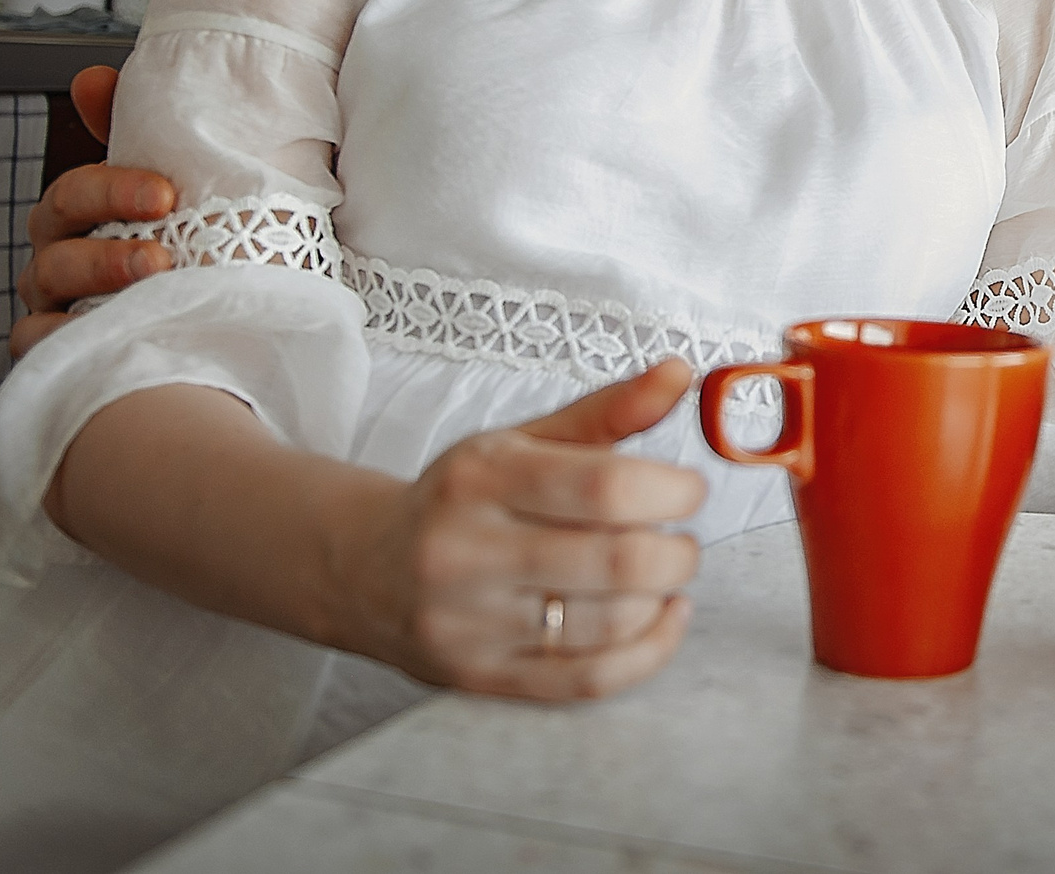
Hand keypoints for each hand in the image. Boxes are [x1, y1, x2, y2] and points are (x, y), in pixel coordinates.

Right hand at [14, 66, 176, 357]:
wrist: (229, 324)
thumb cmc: (198, 247)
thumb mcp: (182, 188)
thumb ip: (147, 134)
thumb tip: (93, 78)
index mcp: (86, 214)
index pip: (77, 190)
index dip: (112, 187)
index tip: (166, 193)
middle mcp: (63, 256)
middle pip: (55, 236)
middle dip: (107, 237)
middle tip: (163, 250)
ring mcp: (56, 305)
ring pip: (46, 284)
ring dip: (97, 280)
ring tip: (155, 282)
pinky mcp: (60, 352)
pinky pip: (37, 344)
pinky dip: (65, 337)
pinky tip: (111, 333)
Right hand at [350, 360, 707, 699]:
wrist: (365, 572)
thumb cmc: (460, 499)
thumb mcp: (522, 440)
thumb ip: (608, 410)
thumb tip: (679, 374)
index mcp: (481, 479)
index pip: (605, 486)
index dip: (672, 490)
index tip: (689, 489)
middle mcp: (469, 553)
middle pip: (617, 562)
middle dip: (677, 552)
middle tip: (680, 539)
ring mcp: (472, 625)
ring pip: (610, 624)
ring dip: (662, 597)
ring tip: (660, 574)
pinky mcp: (483, 678)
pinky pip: (590, 680)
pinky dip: (649, 651)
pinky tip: (661, 618)